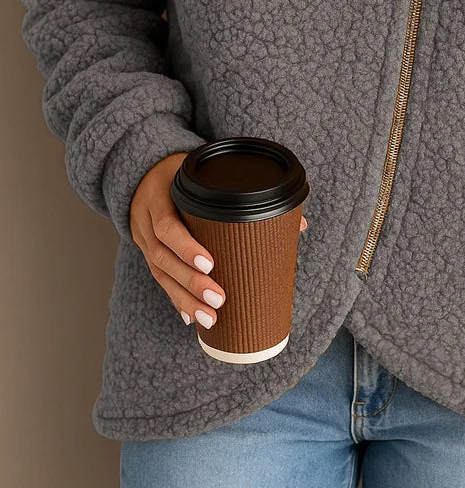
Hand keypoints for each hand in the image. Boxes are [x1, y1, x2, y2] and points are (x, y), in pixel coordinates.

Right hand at [129, 151, 307, 328]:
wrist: (145, 170)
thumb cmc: (187, 171)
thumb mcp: (205, 172)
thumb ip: (246, 193)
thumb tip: (299, 222)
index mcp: (161, 194)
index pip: (167, 224)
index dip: (186, 247)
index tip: (211, 264)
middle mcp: (147, 219)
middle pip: (163, 257)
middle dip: (191, 282)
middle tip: (219, 300)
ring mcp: (143, 237)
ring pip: (159, 273)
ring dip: (185, 298)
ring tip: (209, 317)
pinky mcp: (147, 252)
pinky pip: (159, 279)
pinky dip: (175, 299)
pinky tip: (190, 317)